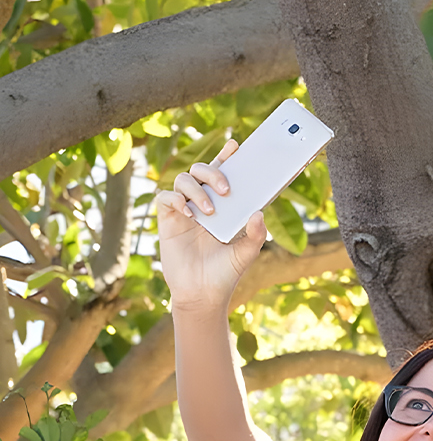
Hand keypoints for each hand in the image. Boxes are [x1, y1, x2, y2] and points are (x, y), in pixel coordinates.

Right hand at [154, 139, 267, 313]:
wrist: (203, 294)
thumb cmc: (225, 273)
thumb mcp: (246, 254)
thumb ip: (256, 234)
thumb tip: (259, 213)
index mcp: (223, 207)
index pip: (223, 175)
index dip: (226, 157)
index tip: (236, 146)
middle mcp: (203, 204)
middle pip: (200, 170)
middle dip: (213, 171)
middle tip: (225, 189)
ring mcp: (184, 211)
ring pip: (183, 179)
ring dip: (197, 190)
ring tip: (209, 211)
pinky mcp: (167, 221)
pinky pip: (165, 198)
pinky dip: (176, 199)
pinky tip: (188, 213)